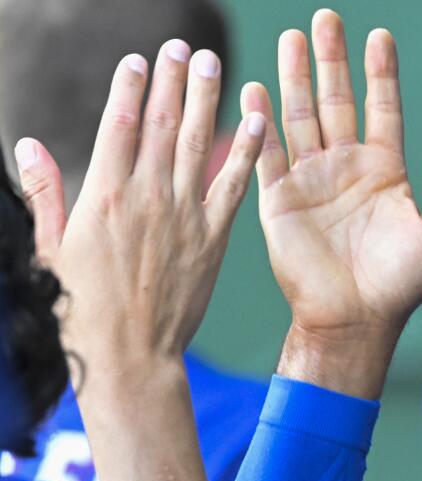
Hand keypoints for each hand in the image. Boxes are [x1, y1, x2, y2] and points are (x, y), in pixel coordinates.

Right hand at [17, 42, 264, 372]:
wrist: (131, 357)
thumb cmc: (83, 308)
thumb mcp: (51, 248)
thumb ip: (46, 193)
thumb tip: (29, 144)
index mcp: (104, 198)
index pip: (119, 127)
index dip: (130, 89)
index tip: (140, 60)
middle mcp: (147, 199)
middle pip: (162, 126)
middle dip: (173, 81)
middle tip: (184, 47)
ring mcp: (184, 218)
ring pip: (198, 146)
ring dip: (208, 101)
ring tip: (215, 65)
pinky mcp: (213, 240)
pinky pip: (232, 187)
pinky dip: (245, 152)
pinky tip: (257, 121)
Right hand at [246, 10, 421, 397]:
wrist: (357, 319)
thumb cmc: (402, 282)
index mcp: (385, 170)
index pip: (383, 108)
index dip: (381, 73)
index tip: (380, 35)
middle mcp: (346, 166)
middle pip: (338, 99)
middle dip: (332, 59)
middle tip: (326, 17)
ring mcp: (311, 178)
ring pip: (301, 114)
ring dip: (294, 76)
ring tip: (292, 36)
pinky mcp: (279, 197)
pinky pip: (267, 151)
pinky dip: (260, 120)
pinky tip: (254, 87)